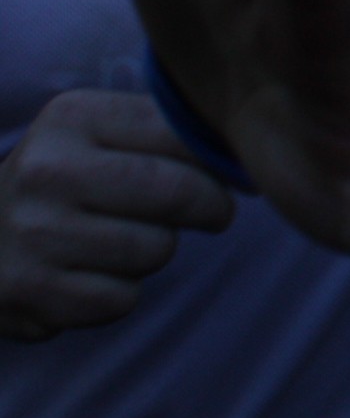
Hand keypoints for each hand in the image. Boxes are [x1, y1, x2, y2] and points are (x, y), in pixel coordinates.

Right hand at [0, 88, 236, 339]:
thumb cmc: (60, 183)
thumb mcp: (95, 136)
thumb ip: (166, 133)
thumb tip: (251, 158)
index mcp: (71, 118)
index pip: (184, 134)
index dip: (221, 161)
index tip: (230, 174)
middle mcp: (47, 170)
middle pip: (180, 193)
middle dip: (210, 208)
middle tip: (208, 212)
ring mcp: (34, 233)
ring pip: (156, 250)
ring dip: (154, 253)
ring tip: (120, 241)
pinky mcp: (30, 291)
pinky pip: (122, 299)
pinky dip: (118, 294)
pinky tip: (87, 275)